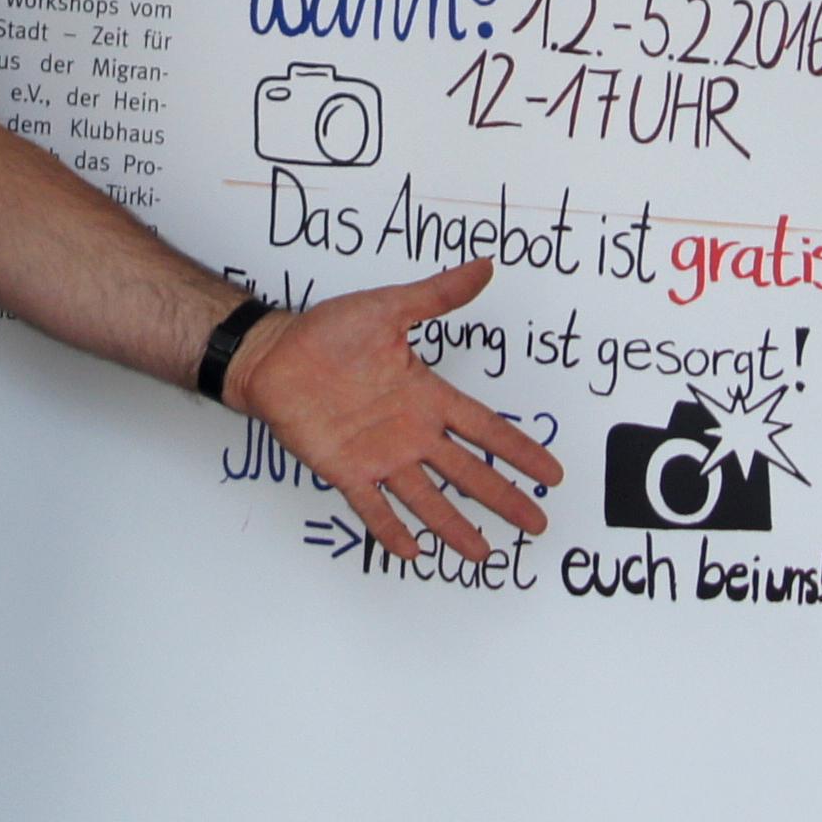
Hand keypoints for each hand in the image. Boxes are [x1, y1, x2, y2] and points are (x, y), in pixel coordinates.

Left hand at [223, 259, 561, 565]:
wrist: (272, 355)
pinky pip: (373, 505)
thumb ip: (437, 295)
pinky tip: (413, 551)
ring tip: (482, 554)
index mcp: (426, 396)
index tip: (550, 472)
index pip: (485, 428)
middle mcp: (409, 431)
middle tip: (535, 523)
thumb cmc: (325, 332)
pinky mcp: (345, 469)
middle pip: (468, 472)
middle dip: (502, 497)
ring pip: (428, 498)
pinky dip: (392, 529)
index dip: (518, 450)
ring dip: (455, 526)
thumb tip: (483, 267)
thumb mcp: (387, 308)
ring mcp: (379, 454)